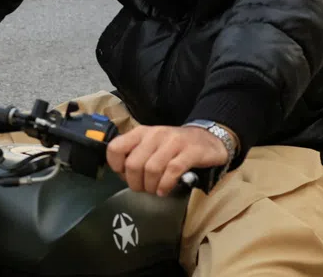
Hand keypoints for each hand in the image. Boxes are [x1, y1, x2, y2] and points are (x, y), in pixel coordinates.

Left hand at [106, 125, 230, 196]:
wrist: (208, 139)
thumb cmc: (174, 146)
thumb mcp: (150, 144)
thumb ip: (135, 154)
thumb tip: (122, 174)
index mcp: (140, 133)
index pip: (115, 148)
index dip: (116, 167)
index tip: (124, 175)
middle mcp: (154, 135)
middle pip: (133, 164)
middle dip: (135, 183)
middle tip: (143, 188)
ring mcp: (173, 142)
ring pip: (151, 169)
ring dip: (151, 186)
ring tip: (155, 191)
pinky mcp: (190, 152)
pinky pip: (172, 171)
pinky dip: (166, 185)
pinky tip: (165, 190)